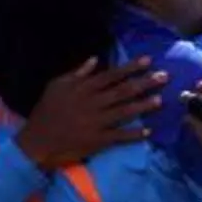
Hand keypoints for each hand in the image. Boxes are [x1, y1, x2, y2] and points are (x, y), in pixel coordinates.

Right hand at [16, 57, 167, 169]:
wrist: (37, 141)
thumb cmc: (46, 112)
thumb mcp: (56, 86)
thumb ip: (77, 73)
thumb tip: (95, 60)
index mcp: (83, 88)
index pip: (112, 75)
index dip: (131, 67)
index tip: (148, 61)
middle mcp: (93, 103)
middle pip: (123, 91)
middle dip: (145, 83)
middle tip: (164, 77)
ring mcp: (96, 122)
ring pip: (124, 112)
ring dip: (143, 105)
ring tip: (160, 100)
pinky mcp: (97, 140)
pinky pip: (119, 136)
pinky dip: (134, 134)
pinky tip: (148, 131)